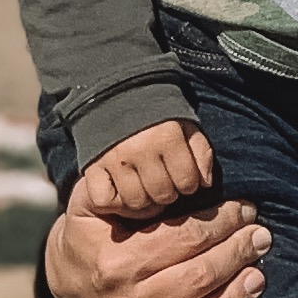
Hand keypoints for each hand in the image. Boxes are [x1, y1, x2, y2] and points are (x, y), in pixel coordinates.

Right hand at [42, 187, 266, 297]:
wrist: (63, 277)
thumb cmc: (89, 232)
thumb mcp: (91, 201)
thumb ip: (118, 186)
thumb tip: (156, 180)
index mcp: (116, 261)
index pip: (185, 239)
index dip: (222, 221)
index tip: (246, 208)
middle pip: (197, 277)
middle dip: (237, 252)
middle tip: (261, 236)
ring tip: (258, 277)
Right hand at [67, 119, 216, 219]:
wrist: (116, 96)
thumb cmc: (158, 117)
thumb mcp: (186, 126)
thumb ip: (201, 152)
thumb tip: (204, 184)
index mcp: (165, 136)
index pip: (187, 182)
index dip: (189, 184)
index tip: (182, 178)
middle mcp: (139, 148)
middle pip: (162, 195)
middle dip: (167, 193)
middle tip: (163, 183)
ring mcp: (113, 159)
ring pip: (135, 201)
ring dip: (143, 200)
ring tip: (145, 187)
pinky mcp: (92, 167)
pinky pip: (103, 201)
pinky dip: (113, 202)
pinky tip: (121, 191)